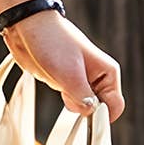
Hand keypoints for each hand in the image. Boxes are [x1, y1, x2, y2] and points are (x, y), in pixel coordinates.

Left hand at [4, 7, 124, 120]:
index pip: (115, 106)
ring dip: (72, 105)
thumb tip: (91, 113)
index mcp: (107, 73)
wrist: (28, 27)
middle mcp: (98, 78)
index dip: (101, 116)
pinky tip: (57, 85)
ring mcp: (82, 81)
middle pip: (100, 110)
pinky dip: (65, 101)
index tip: (84, 114)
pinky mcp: (68, 84)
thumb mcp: (69, 73)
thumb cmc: (52, 42)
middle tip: (69, 94)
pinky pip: (72, 102)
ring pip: (85, 107)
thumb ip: (83, 97)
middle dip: (85, 110)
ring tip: (62, 84)